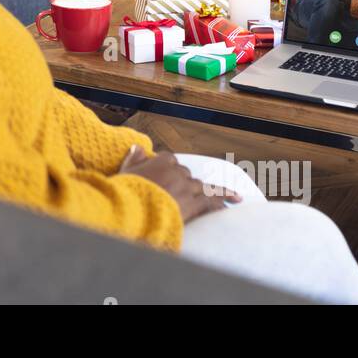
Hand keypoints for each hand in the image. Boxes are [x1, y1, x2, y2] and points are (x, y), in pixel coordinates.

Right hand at [119, 145, 240, 221]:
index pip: (170, 160)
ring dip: (211, 191)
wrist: (133, 209)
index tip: (168, 173)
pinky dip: (223, 199)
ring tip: (225, 195)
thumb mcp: (124, 172)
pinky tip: (233, 201)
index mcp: (160, 163)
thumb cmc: (126, 192)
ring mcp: (186, 187)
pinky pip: (211, 200)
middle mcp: (176, 173)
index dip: (169, 168)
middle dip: (185, 182)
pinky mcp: (192, 203)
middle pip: (185, 174)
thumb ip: (134, 159)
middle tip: (183, 193)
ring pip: (201, 186)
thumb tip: (138, 148)